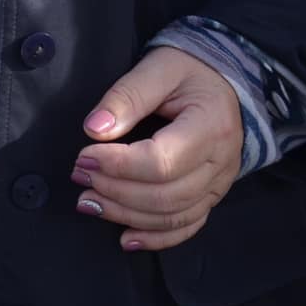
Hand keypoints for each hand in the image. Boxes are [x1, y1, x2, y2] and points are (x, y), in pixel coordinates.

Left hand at [71, 45, 241, 250]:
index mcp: (210, 126)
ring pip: (173, 215)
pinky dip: (156, 238)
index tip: (84, 155)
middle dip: (115, 190)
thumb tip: (94, 130)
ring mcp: (219, 184)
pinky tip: (126, 238)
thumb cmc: (190, 70)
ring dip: (126, 214)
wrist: (225, 81)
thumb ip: (126, 96)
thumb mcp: (159, 67)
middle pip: (165, 194)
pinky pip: (187, 225)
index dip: (118, 165)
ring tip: (89, 202)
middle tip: (79, 175)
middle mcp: (220, 162)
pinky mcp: (212, 195)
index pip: (162, 162)